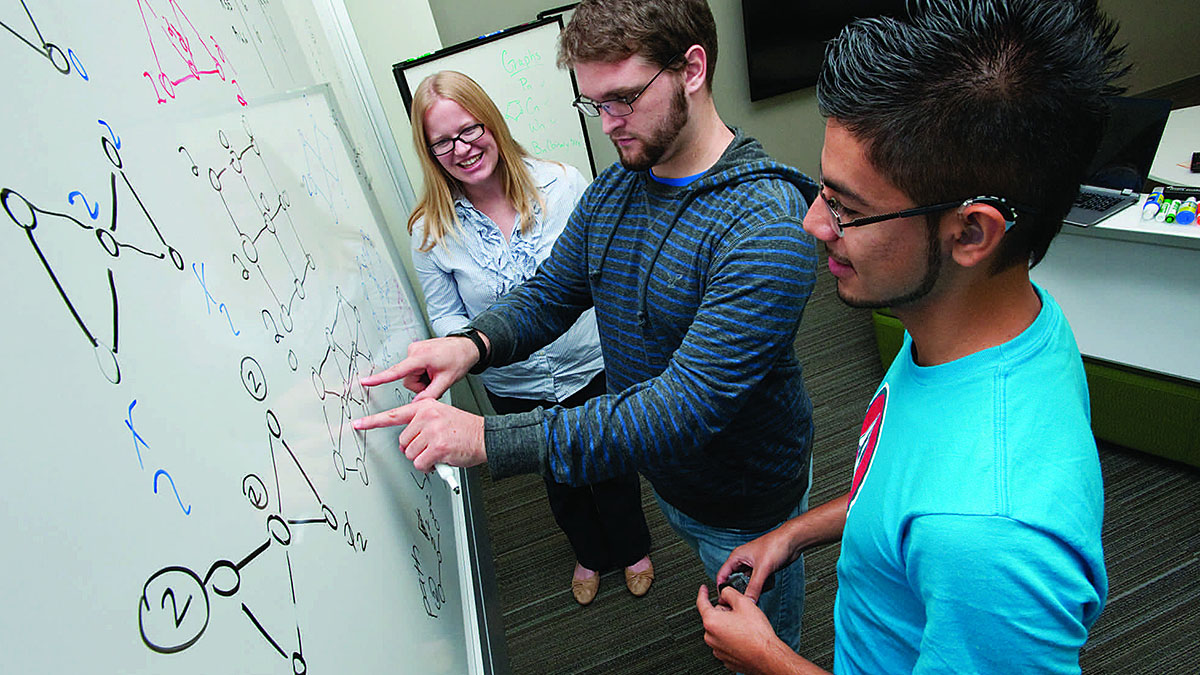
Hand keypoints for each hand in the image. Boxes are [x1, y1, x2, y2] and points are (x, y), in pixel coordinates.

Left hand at [352, 398, 484, 471]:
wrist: (486, 436)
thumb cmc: (465, 430)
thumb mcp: (441, 417)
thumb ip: (421, 424)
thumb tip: (407, 443)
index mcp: (425, 407)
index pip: (394, 415)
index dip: (372, 422)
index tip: (356, 425)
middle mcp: (426, 416)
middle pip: (403, 442)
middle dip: (415, 449)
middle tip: (431, 448)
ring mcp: (432, 431)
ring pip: (410, 454)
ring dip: (423, 459)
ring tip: (439, 452)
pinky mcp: (437, 447)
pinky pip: (420, 464)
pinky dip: (429, 467)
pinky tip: (441, 460)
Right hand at [358, 335, 480, 401]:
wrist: (466, 347)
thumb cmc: (458, 359)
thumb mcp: (446, 380)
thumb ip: (430, 394)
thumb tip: (416, 404)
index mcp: (421, 357)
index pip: (397, 371)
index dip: (380, 378)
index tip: (365, 382)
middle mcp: (414, 351)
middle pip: (408, 380)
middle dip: (421, 384)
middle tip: (436, 379)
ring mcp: (414, 350)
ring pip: (411, 376)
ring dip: (422, 379)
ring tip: (436, 372)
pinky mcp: (415, 351)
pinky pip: (413, 369)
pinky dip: (423, 372)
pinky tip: (433, 368)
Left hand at [696, 585, 784, 674]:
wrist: (767, 656)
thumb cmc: (757, 634)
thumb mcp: (744, 603)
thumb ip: (729, 593)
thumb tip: (725, 593)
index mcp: (712, 622)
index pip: (701, 603)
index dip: (703, 593)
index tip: (703, 590)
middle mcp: (711, 637)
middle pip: (713, 618)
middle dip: (724, 613)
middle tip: (739, 614)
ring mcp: (717, 649)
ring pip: (719, 631)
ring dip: (729, 627)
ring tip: (745, 628)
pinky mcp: (725, 658)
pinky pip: (725, 643)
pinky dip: (732, 639)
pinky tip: (744, 638)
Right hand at [715, 528, 791, 602]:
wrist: (793, 541)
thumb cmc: (776, 544)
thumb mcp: (762, 568)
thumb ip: (755, 587)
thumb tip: (748, 600)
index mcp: (737, 557)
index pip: (722, 575)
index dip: (721, 588)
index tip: (724, 599)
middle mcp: (743, 561)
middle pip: (735, 581)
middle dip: (739, 590)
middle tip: (743, 599)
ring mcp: (753, 566)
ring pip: (747, 583)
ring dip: (753, 588)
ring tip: (758, 591)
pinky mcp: (762, 570)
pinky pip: (758, 582)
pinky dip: (762, 585)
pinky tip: (768, 584)